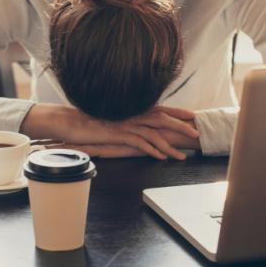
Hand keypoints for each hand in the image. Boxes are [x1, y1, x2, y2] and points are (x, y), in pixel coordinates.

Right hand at [61, 118, 200, 158]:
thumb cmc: (89, 122)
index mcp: (131, 109)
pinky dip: (153, 150)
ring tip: (183, 155)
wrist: (69, 122)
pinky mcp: (117, 134)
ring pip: (154, 132)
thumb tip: (137, 128)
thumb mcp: (112, 120)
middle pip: (162, 117)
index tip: (191, 115)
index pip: (159, 108)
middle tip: (196, 133)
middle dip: (181, 125)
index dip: (176, 111)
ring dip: (170, 144)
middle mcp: (131, 114)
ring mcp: (125, 124)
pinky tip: (162, 157)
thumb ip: (126, 122)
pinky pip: (140, 143)